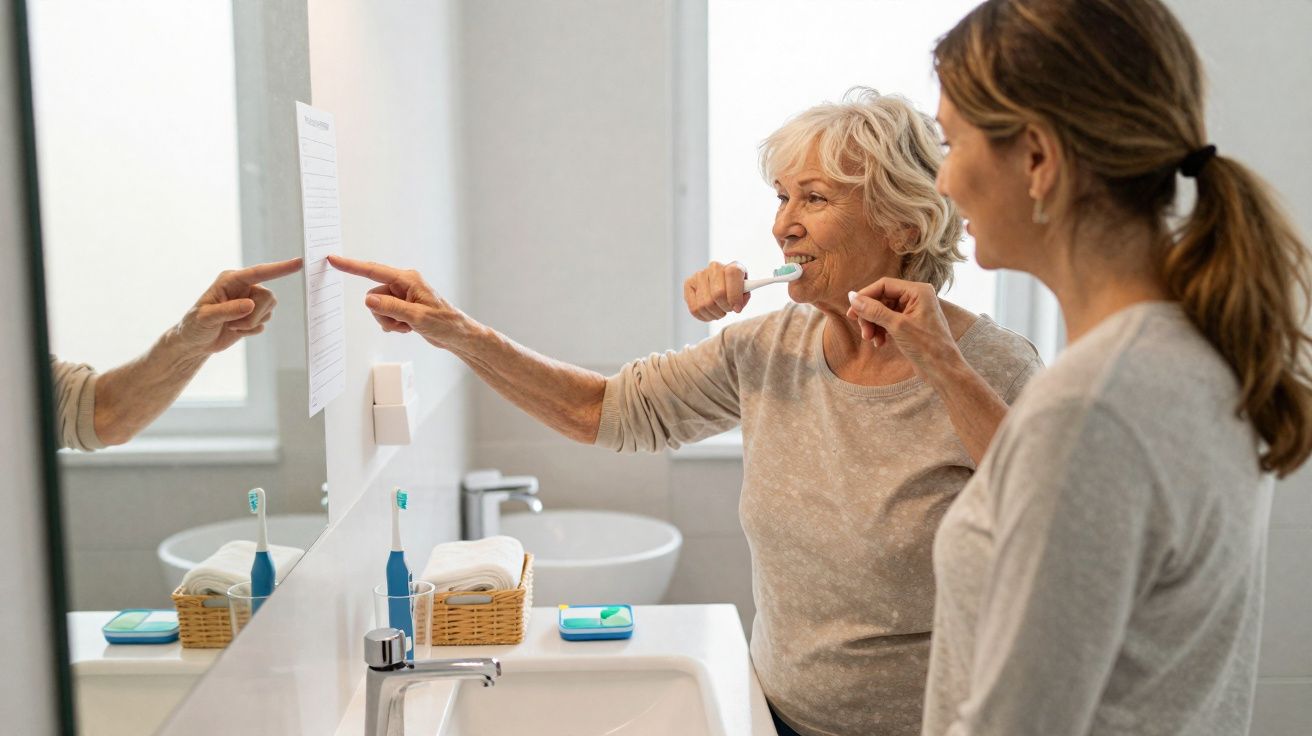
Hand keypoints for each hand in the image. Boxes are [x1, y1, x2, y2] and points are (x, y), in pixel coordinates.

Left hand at [173, 257, 302, 356]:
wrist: (195, 343)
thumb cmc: (194, 325)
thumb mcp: (206, 317)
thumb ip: (228, 310)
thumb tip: (250, 304)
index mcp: (231, 280)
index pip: (258, 272)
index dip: (279, 268)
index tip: (298, 263)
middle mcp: (243, 287)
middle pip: (268, 296)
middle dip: (254, 315)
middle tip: (234, 324)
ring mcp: (250, 301)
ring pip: (269, 310)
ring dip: (251, 324)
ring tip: (231, 326)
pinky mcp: (254, 315)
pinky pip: (265, 322)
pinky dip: (251, 330)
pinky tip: (235, 330)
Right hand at [327, 255, 467, 348]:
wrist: (456, 335)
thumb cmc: (444, 323)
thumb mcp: (416, 317)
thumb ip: (391, 308)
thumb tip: (368, 300)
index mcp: (408, 279)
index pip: (373, 271)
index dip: (352, 266)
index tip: (334, 259)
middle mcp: (403, 284)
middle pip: (373, 296)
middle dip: (382, 313)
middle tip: (401, 323)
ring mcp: (402, 296)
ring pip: (377, 307)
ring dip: (388, 321)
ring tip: (407, 326)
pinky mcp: (402, 306)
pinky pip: (384, 314)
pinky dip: (392, 324)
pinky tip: (408, 328)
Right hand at [683, 260, 749, 321]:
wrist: (723, 287)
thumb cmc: (736, 291)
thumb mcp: (745, 293)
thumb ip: (744, 297)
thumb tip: (736, 305)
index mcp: (733, 266)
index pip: (733, 274)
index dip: (735, 294)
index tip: (737, 308)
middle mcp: (715, 267)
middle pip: (718, 293)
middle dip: (725, 307)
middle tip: (728, 310)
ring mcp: (699, 275)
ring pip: (705, 304)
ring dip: (715, 313)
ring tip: (719, 312)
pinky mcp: (688, 284)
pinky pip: (694, 308)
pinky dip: (704, 316)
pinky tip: (710, 313)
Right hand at [846, 277, 957, 371]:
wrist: (943, 371)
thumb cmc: (927, 347)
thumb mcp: (897, 326)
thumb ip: (874, 310)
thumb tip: (852, 297)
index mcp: (918, 291)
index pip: (884, 285)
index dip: (866, 297)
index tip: (852, 311)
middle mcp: (917, 297)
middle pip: (882, 299)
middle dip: (870, 315)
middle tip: (863, 332)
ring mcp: (913, 311)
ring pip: (883, 311)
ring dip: (873, 325)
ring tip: (871, 340)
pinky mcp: (910, 324)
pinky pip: (889, 321)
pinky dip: (881, 330)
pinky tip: (880, 343)